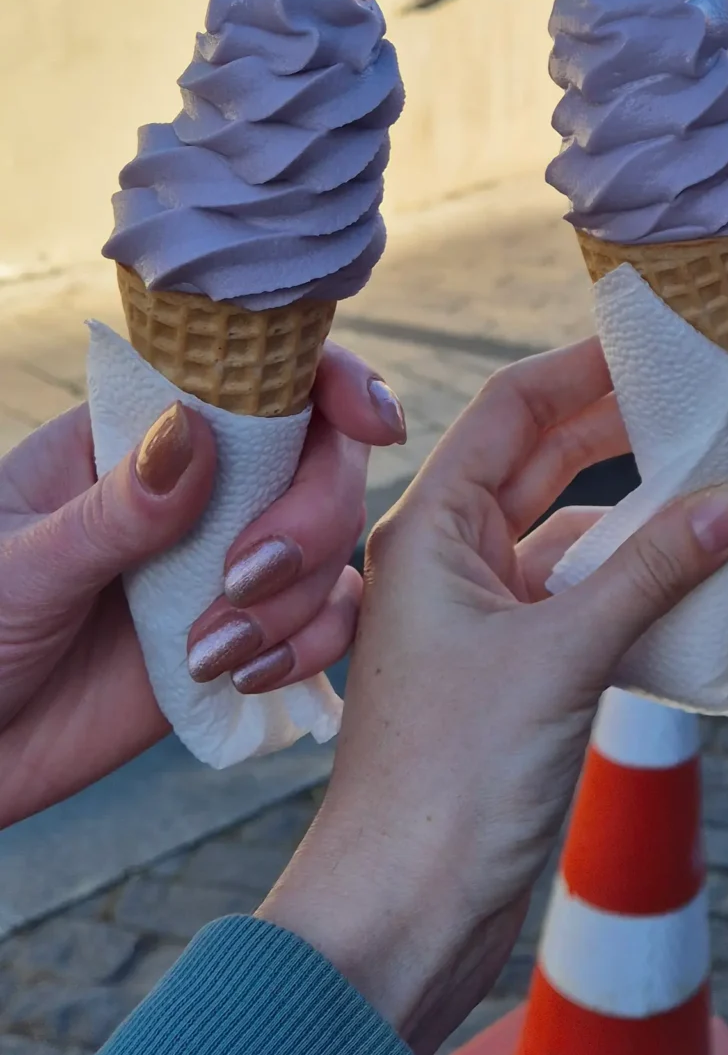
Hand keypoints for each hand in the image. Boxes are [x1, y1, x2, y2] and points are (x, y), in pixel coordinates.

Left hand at [0, 348, 404, 824]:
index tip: (368, 421)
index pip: (250, 376)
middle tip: (247, 580)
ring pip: (331, 545)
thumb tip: (192, 430)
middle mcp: (198, 489)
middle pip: (317, 459)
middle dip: (312, 514)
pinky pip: (323, 622)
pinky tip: (246, 678)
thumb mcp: (21, 568)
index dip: (327, 382)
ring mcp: (223, 564)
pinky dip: (309, 648)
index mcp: (136, 436)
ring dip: (300, 597)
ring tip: (213, 654)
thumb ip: (113, 510)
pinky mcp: (243, 639)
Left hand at [259, 337, 727, 1054]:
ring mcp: (481, 624)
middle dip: (624, 429)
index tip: (661, 338)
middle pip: (543, 462)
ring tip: (724, 490)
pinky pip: (586, 605)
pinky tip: (699, 587)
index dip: (586, 364)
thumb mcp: (561, 659)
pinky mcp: (513, 682)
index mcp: (428, 532)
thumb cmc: (450, 783)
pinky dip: (641, 590)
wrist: (399, 919)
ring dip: (642, 517)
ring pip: (572, 538)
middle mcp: (448, 564)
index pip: (512, 408)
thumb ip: (650, 574)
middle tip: (708, 399)